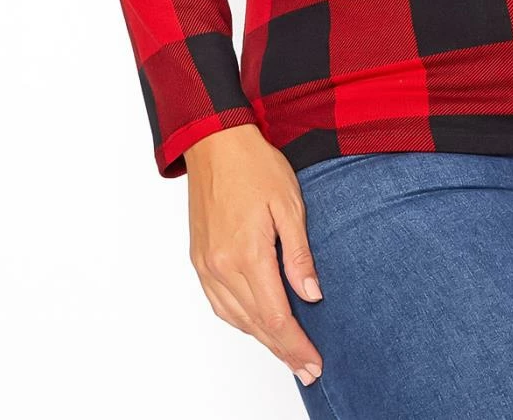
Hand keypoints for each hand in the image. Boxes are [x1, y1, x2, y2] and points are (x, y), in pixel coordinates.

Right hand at [185, 123, 325, 386]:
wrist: (215, 143)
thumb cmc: (254, 165)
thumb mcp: (290, 204)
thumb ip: (299, 254)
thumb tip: (311, 295)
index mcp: (247, 254)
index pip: (275, 316)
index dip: (296, 344)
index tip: (313, 362)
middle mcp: (222, 266)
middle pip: (256, 324)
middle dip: (284, 350)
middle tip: (307, 369)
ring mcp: (207, 265)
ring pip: (235, 318)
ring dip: (262, 339)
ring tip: (287, 352)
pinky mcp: (199, 259)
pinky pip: (218, 303)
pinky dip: (239, 320)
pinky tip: (255, 324)